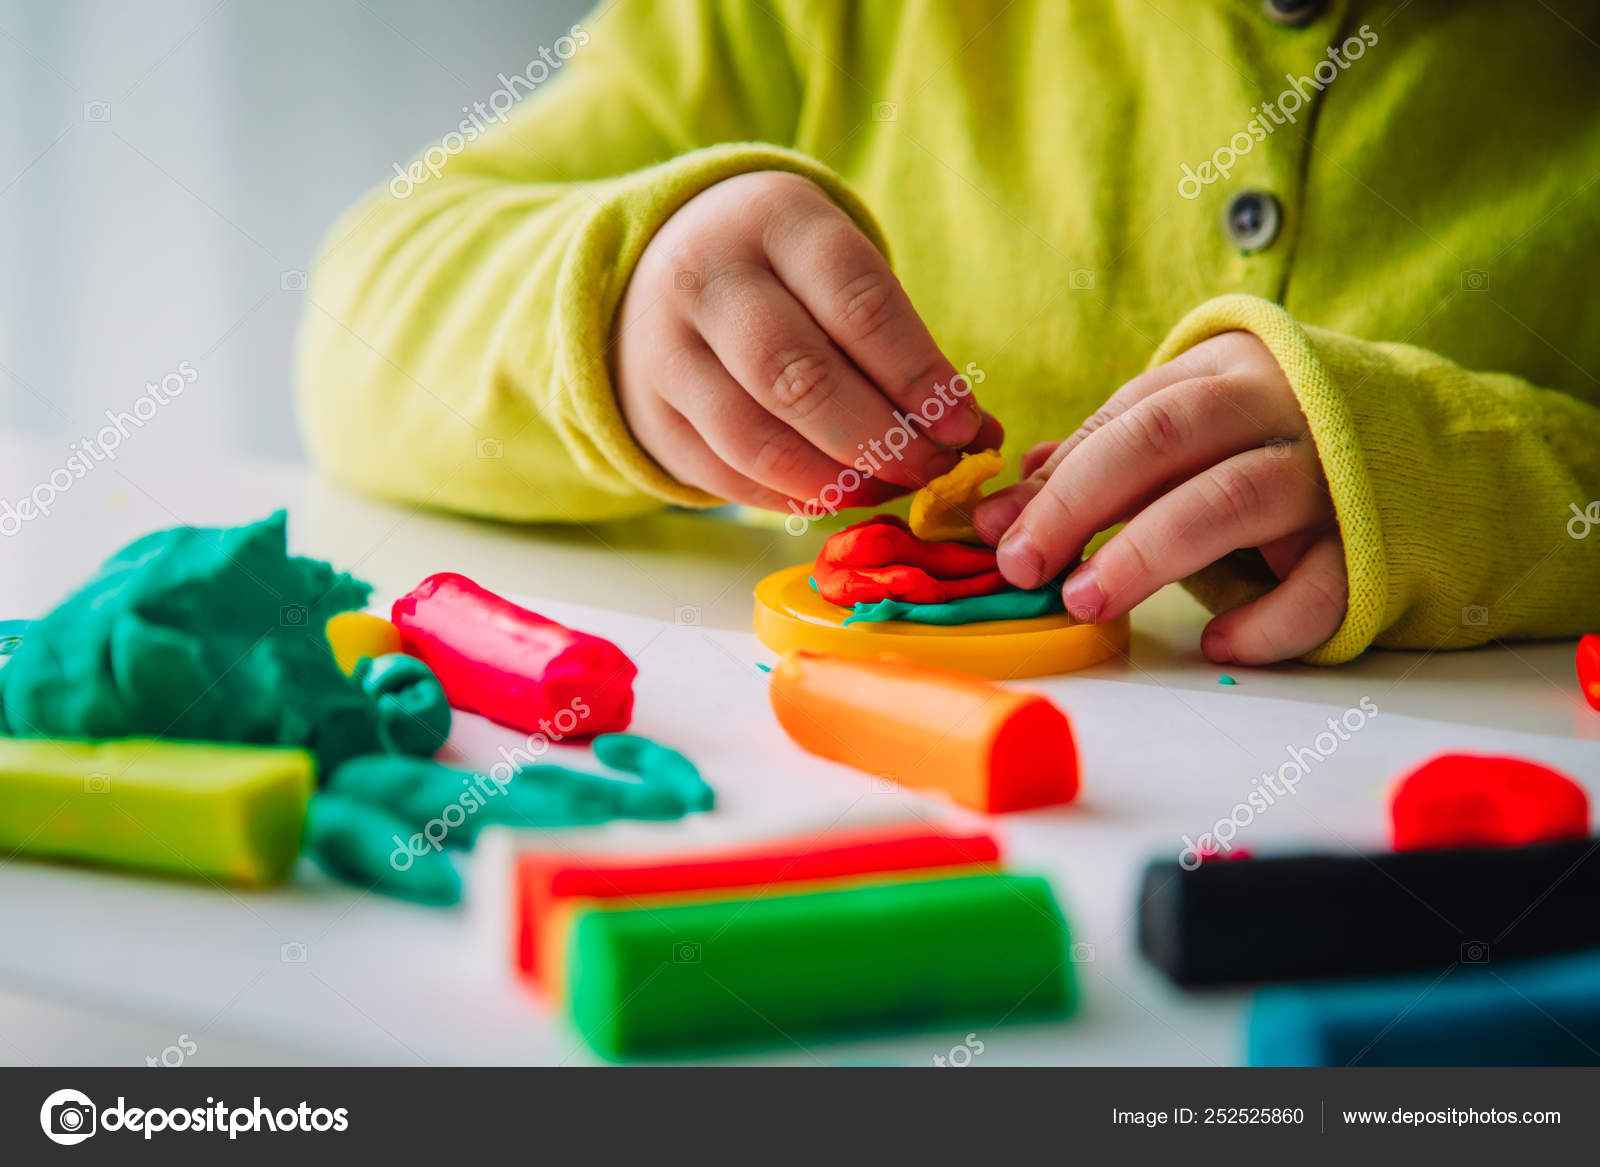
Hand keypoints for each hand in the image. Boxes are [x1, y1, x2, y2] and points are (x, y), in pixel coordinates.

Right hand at [616, 171, 1000, 510]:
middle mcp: (707, 279)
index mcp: (775, 221)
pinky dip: (790, 498)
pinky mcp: (651, 415)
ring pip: (755, 439)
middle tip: (930, 469)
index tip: (964, 426)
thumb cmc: (782, 273)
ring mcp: (665, 350)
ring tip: (887, 489)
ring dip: (835, 481)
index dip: (919, 376)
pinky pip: (725, 475)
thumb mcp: (834, 267)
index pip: (858, 304)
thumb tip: (975, 436)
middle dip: (880, 438)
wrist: (657, 265)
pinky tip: (837, 497)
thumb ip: (900, 343)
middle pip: (799, 377)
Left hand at [973, 331, 1345, 663]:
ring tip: (1085, 599)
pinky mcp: (1374, 542)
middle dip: (1081, 504)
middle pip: (1166, 439)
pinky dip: (1264, 621)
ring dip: (1148, 552)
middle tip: (1026, 565)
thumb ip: (1101, 460)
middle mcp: (1280, 407)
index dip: (1057, 479)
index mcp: (1226, 370)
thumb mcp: (1190, 429)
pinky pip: (1319, 585)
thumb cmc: (1270, 442)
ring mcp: (1330, 473)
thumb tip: (1001, 512)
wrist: (1426, 449)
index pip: (1126, 417)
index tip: (999, 534)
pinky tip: (1214, 644)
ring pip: (1232, 500)